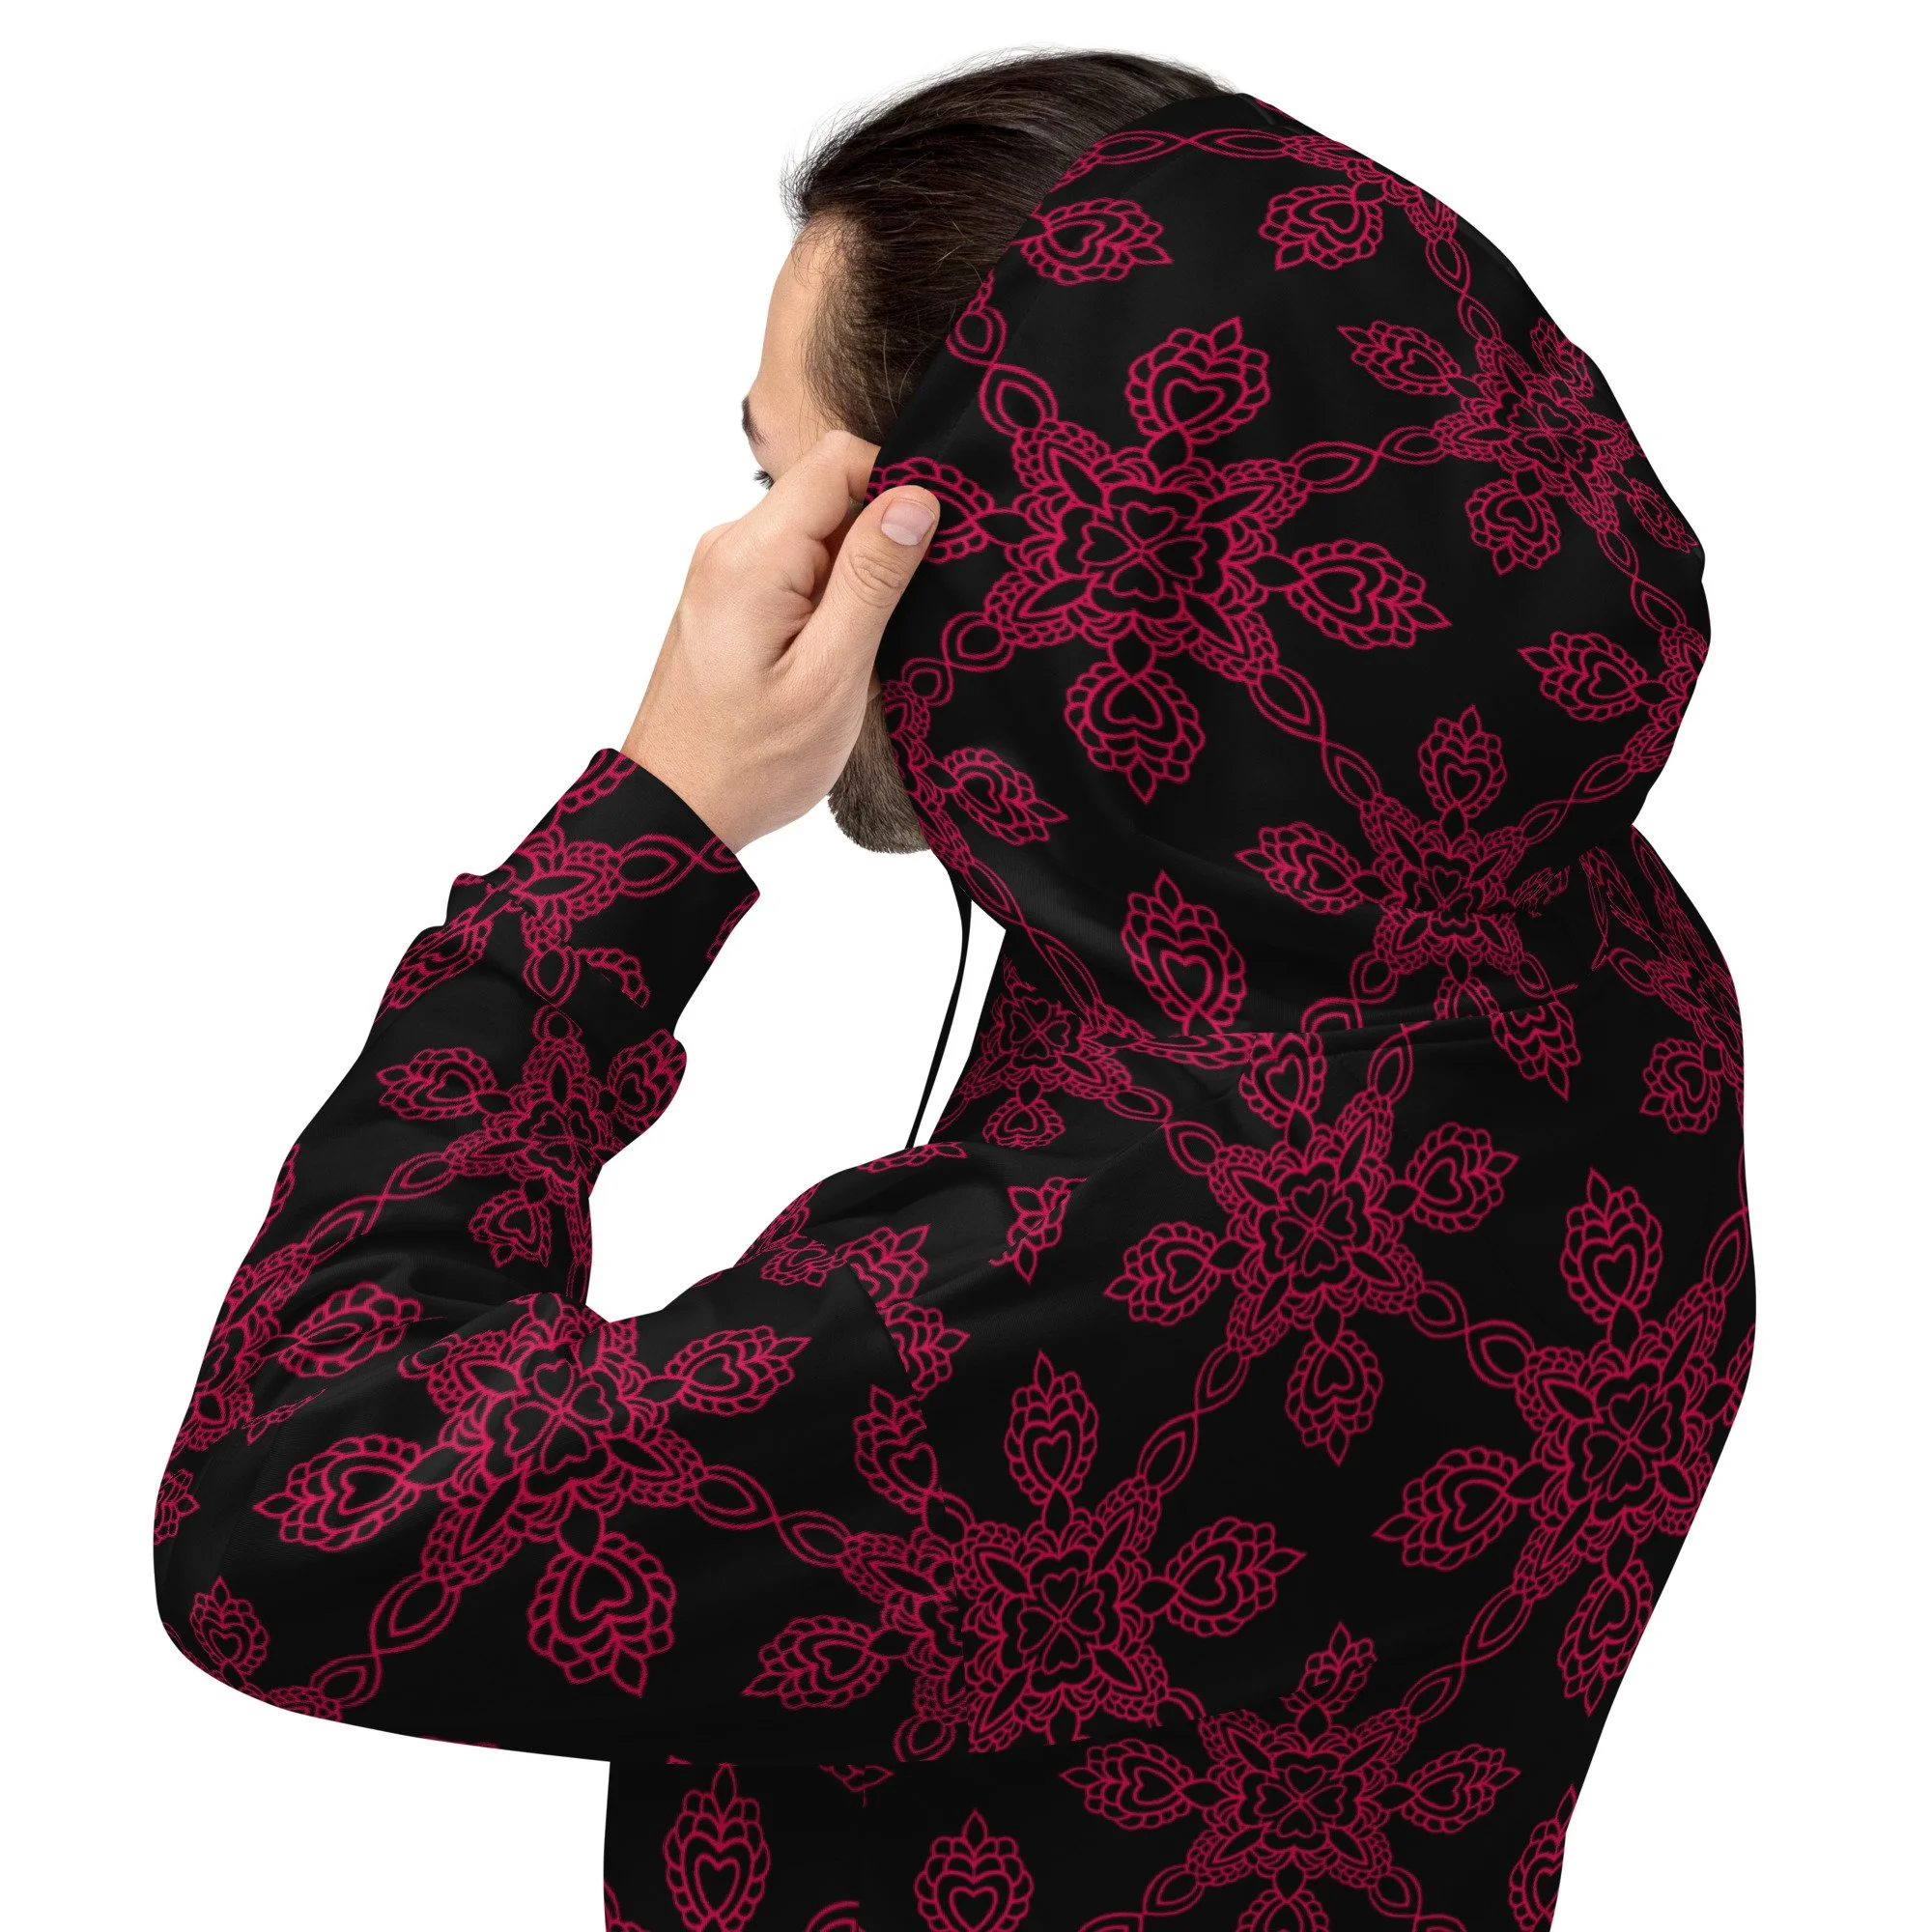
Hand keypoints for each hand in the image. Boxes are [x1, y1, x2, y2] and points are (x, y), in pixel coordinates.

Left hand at [621, 431, 938, 851]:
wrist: (677, 810)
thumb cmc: (750, 760)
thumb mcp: (830, 676)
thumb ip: (872, 580)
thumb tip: (916, 497)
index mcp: (752, 557)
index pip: (839, 460)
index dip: (898, 486)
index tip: (933, 544)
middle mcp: (730, 546)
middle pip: (830, 494)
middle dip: (881, 539)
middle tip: (903, 614)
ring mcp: (726, 570)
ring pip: (819, 533)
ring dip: (858, 576)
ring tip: (867, 646)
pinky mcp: (731, 596)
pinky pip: (798, 566)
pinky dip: (832, 598)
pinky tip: (838, 653)